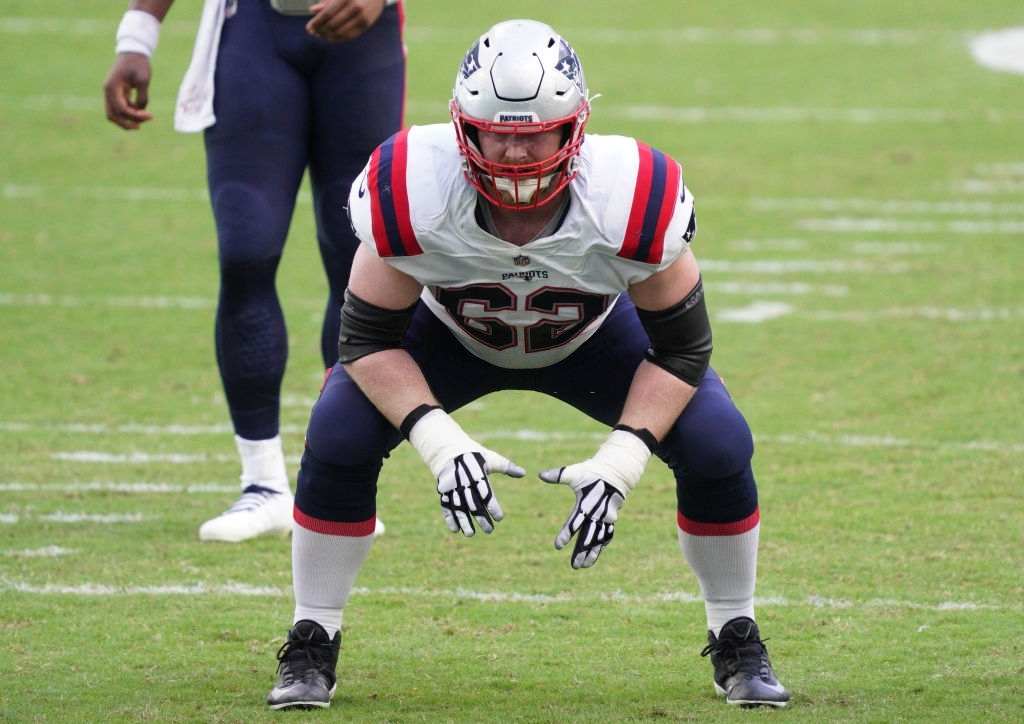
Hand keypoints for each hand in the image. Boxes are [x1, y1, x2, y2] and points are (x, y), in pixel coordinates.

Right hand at [103, 53, 153, 129]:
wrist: (133, 52)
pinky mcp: (116, 93)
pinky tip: (141, 111)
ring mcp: (111, 93)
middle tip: (141, 126)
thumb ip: (142, 96)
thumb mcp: (143, 79)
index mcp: (112, 87)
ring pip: (114, 114)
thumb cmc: (138, 63)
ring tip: (144, 118)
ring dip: (127, 120)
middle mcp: (108, 91)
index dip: (134, 116)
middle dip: (126, 123)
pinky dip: (129, 113)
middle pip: (112, 115)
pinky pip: (119, 108)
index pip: (120, 109)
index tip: (149, 115)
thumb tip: (141, 111)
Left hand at [307, 0, 385, 41]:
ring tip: (321, 35)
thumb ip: (326, 1)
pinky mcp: (366, 24)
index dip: (316, 23)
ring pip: (341, 32)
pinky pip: (350, 35)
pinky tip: (331, 37)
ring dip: (328, 36)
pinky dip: (338, 38)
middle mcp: (355, 7)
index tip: (309, 28)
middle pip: (333, 24)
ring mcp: (362, 17)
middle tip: (314, 32)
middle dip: (321, 30)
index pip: (327, 14)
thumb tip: (312, 10)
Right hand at [407, 408, 524, 536]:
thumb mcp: (490, 458)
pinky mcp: (443, 490)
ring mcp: (452, 487)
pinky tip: (455, 530)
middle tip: (490, 531)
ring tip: (471, 534)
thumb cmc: (473, 453)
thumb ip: (507, 467)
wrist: (446, 447)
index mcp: (477, 475)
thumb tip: (524, 473)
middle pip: (473, 504)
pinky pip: (445, 506)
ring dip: (464, 522)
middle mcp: (464, 482)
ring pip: (458, 508)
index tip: (500, 518)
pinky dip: (449, 518)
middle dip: (481, 519)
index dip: (493, 507)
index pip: (487, 494)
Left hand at [540, 428, 652, 568]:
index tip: (558, 545)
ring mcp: (606, 518)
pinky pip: (606, 536)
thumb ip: (558, 475)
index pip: (574, 522)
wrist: (617, 472)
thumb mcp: (575, 472)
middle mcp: (597, 514)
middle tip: (574, 565)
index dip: (566, 534)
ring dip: (591, 554)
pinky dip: (600, 547)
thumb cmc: (592, 472)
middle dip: (581, 552)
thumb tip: (540, 475)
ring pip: (598, 540)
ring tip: (582, 566)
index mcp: (586, 504)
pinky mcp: (611, 519)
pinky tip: (594, 557)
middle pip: (588, 537)